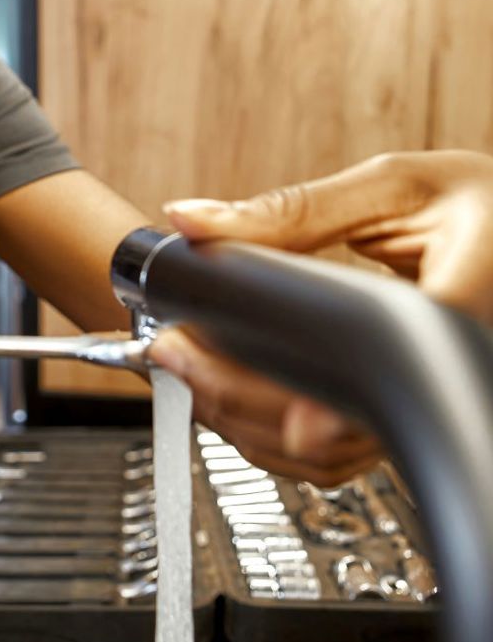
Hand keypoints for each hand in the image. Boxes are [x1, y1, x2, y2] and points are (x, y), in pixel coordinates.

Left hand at [146, 150, 492, 483]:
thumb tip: (196, 220)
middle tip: (178, 353)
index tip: (295, 419)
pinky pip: (338, 449)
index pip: (402, 366)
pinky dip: (272, 428)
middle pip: (350, 425)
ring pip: (337, 453)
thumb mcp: (393, 188)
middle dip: (248, 397)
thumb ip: (292, 210)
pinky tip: (225, 388)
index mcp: (464, 303)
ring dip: (248, 421)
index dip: (340, 404)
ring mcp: (430, 401)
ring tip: (187, 366)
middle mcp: (455, 366)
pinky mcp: (405, 414)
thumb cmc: (477, 206)